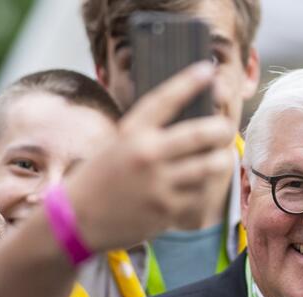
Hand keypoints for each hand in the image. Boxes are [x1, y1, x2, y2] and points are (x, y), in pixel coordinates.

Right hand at [65, 61, 235, 251]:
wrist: (77, 219)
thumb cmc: (100, 177)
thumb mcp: (117, 144)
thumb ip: (148, 132)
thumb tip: (192, 117)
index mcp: (131, 132)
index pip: (166, 99)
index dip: (189, 82)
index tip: (208, 70)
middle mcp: (146, 154)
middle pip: (201, 134)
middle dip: (221, 129)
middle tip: (225, 128)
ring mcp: (159, 184)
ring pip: (209, 166)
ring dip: (220, 160)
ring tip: (221, 156)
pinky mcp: (167, 210)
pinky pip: (199, 193)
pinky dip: (202, 187)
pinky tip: (199, 183)